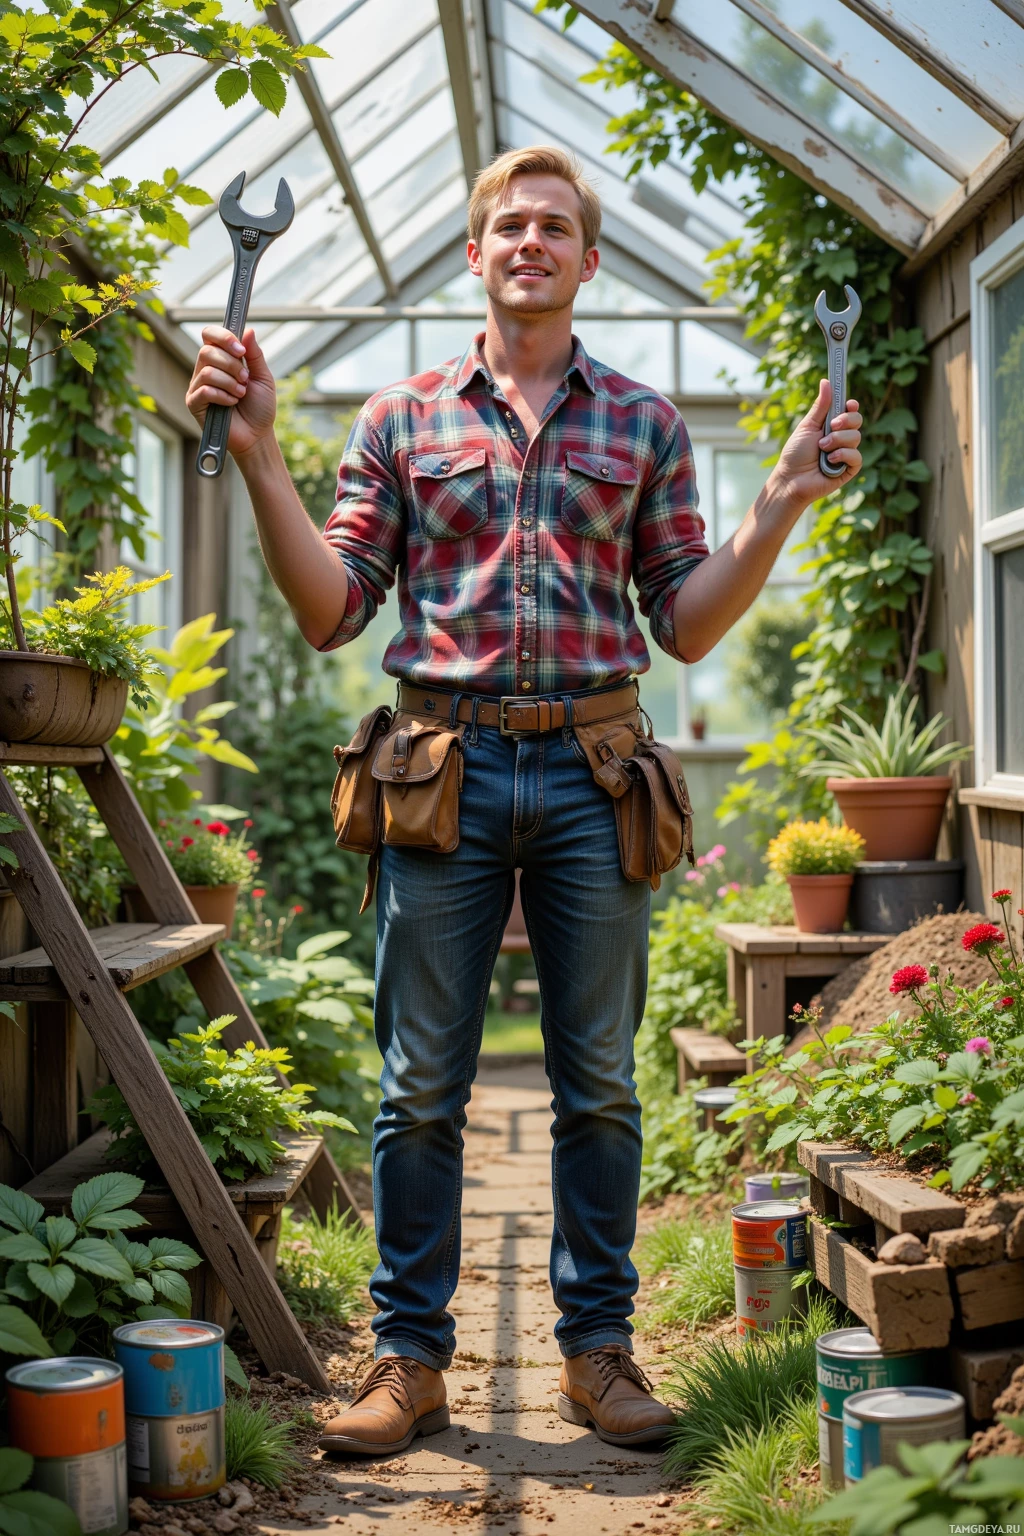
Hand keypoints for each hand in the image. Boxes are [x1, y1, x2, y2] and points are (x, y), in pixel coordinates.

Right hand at [185, 324, 276, 460]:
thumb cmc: (260, 408)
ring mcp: (198, 386)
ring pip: (207, 371)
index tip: (241, 351)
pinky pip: (204, 390)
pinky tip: (231, 404)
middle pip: (207, 351)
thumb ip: (255, 355)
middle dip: (232, 365)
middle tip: (245, 380)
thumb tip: (248, 330)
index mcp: (221, 359)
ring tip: (241, 394)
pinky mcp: (194, 403)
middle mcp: (206, 369)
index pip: (210, 335)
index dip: (223, 337)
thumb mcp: (263, 378)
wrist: (257, 436)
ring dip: (230, 382)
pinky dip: (223, 396)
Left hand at [768, 379, 862, 511]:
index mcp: (832, 426)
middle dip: (845, 421)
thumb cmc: (795, 453)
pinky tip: (829, 461)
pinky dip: (843, 456)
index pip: (850, 411)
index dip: (852, 406)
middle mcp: (841, 438)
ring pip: (856, 437)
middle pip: (857, 420)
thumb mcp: (807, 426)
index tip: (849, 404)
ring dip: (837, 441)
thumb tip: (826, 381)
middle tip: (831, 427)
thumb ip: (820, 406)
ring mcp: (846, 453)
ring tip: (822, 449)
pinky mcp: (849, 469)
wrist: (791, 479)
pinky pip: (857, 457)